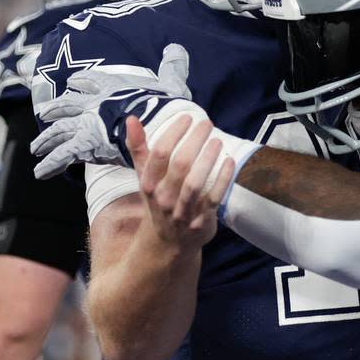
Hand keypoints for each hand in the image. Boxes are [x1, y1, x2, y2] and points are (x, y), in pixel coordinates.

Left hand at [30, 44, 193, 176]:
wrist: (155, 122)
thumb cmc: (164, 105)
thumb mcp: (171, 83)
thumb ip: (172, 67)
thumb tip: (176, 48)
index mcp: (113, 89)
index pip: (93, 81)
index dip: (82, 81)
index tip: (73, 82)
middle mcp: (95, 105)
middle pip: (68, 106)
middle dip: (55, 110)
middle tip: (44, 114)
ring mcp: (87, 124)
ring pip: (60, 131)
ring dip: (46, 139)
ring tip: (35, 148)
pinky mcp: (85, 144)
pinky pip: (63, 155)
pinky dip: (50, 164)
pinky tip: (39, 173)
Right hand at [126, 115, 234, 252]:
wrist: (168, 241)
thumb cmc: (158, 199)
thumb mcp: (145, 175)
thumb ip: (138, 147)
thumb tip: (131, 119)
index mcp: (149, 184)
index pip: (159, 154)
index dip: (174, 133)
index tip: (187, 118)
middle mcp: (163, 198)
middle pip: (180, 165)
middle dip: (195, 141)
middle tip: (206, 124)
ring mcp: (182, 211)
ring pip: (195, 183)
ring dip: (208, 159)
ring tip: (217, 140)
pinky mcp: (200, 221)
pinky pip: (214, 198)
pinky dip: (222, 179)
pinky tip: (229, 161)